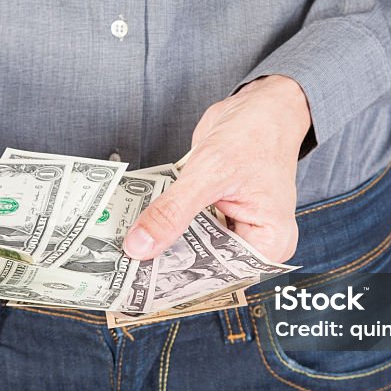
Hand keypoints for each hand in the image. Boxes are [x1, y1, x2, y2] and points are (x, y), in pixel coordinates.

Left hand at [124, 75, 311, 262]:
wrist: (260, 106)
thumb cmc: (255, 135)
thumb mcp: (211, 172)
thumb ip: (174, 211)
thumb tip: (140, 245)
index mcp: (269, 243)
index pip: (221, 276)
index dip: (180, 280)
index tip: (139, 284)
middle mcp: (253, 243)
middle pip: (203, 267)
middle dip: (165, 263)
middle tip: (121, 268)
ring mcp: (232, 229)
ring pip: (190, 248)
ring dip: (160, 244)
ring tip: (121, 250)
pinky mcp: (212, 215)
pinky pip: (185, 228)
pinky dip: (163, 225)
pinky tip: (135, 227)